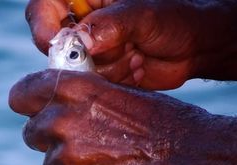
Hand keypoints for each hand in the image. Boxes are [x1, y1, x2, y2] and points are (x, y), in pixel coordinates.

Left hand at [9, 70, 236, 164]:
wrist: (189, 152)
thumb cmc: (157, 117)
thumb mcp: (114, 90)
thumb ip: (78, 95)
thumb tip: (54, 104)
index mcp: (71, 89)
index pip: (20, 95)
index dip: (27, 104)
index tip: (36, 111)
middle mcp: (61, 120)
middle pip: (31, 134)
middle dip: (49, 139)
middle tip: (78, 142)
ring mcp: (67, 157)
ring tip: (103, 162)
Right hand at [26, 0, 236, 89]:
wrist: (194, 47)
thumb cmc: (174, 18)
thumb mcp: (145, 14)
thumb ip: (112, 24)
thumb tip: (80, 39)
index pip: (44, 6)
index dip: (42, 24)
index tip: (53, 44)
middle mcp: (84, 24)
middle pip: (55, 43)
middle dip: (81, 55)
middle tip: (119, 49)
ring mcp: (91, 51)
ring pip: (75, 69)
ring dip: (107, 68)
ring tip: (135, 54)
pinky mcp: (100, 72)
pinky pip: (93, 84)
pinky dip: (114, 80)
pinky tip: (137, 66)